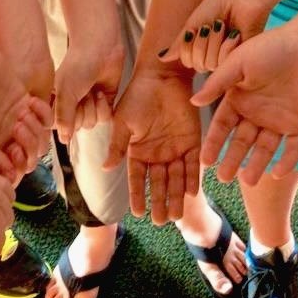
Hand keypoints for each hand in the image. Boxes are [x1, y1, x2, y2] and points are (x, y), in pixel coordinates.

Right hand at [0, 42, 50, 177]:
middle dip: (29, 147)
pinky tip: (30, 102)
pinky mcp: (28, 106)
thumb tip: (9, 177)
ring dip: (36, 130)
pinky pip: (46, 120)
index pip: (10, 171)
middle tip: (18, 128)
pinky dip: (43, 113)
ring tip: (23, 114)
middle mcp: (4, 139)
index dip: (17, 167)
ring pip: (39, 140)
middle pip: (29, 158)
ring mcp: (17, 122)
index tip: (13, 151)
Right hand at [52, 37, 123, 144]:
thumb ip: (63, 119)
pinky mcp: (104, 102)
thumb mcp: (65, 93)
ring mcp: (88, 104)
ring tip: (91, 90)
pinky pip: (105, 118)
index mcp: (56, 102)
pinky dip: (104, 106)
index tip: (67, 108)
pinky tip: (101, 91)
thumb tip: (63, 140)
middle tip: (81, 95)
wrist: (101, 49)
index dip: (64, 121)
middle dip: (82, 111)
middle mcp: (72, 105)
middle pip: (78, 126)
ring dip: (93, 107)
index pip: (58, 126)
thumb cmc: (78, 65)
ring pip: (92, 123)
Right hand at [105, 65, 200, 224]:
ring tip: (175, 215)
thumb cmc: (138, 95)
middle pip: (158, 183)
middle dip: (159, 202)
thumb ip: (117, 146)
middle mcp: (157, 153)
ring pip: (175, 178)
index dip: (137, 195)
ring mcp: (175, 148)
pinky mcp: (192, 140)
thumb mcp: (123, 122)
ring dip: (175, 196)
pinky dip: (192, 177)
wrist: (162, 76)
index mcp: (138, 150)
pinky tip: (191, 193)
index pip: (137, 178)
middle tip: (160, 221)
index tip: (138, 214)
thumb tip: (104, 169)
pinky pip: (193, 164)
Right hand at [161, 0, 271, 73]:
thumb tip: (161, 58)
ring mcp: (229, 56)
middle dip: (200, 43)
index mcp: (204, 47)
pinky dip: (226, 46)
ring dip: (213, 42)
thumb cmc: (218, 3)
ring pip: (210, 65)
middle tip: (211, 24)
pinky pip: (225, 63)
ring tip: (223, 25)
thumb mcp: (193, 23)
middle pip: (198, 65)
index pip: (188, 60)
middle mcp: (215, 54)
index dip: (188, 46)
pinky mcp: (242, 56)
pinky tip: (234, 33)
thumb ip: (179, 44)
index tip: (197, 27)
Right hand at [191, 26, 297, 185]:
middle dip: (232, 159)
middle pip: (242, 141)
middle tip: (224, 178)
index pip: (223, 125)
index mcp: (240, 97)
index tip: (205, 161)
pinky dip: (286, 161)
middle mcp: (257, 111)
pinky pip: (293, 148)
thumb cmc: (272, 47)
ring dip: (256, 165)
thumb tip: (193, 101)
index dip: (214, 142)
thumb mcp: (239, 63)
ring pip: (265, 148)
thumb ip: (217, 83)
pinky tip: (277, 174)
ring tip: (248, 181)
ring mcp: (280, 119)